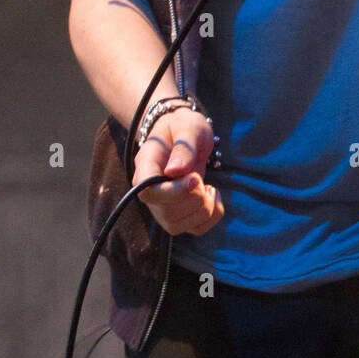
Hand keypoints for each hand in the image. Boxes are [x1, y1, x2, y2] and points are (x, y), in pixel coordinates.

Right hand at [132, 108, 224, 236]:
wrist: (184, 134)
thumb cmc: (183, 128)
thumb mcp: (187, 128)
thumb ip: (183, 148)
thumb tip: (175, 172)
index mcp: (146, 167)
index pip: (149, 192)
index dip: (174, 191)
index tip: (195, 178)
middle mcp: (150, 192)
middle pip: (167, 213)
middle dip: (195, 197)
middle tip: (199, 175)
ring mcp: (162, 207)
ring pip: (180, 226)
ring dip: (204, 208)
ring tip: (207, 185)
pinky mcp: (179, 215)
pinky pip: (196, 229)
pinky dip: (212, 216)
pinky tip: (212, 195)